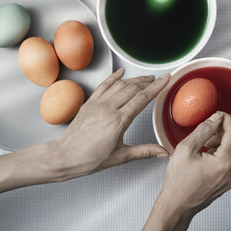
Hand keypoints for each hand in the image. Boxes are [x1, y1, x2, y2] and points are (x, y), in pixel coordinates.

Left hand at [51, 68, 170, 179]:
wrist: (64, 156)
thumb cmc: (89, 158)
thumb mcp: (121, 157)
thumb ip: (144, 151)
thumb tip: (163, 152)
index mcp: (118, 121)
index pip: (142, 98)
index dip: (156, 87)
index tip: (165, 80)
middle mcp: (108, 108)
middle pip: (133, 88)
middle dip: (148, 81)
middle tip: (159, 79)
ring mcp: (97, 104)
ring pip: (120, 85)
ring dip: (135, 79)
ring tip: (146, 78)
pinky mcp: (89, 103)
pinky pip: (104, 85)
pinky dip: (114, 77)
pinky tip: (121, 72)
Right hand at [143, 112, 230, 230]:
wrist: (178, 205)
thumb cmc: (179, 183)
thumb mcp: (186, 149)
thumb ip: (203, 130)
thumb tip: (214, 119)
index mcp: (226, 162)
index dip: (226, 119)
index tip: (218, 114)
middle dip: (225, 129)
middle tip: (212, 124)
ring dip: (224, 140)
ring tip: (207, 139)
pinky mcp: (230, 181)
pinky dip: (224, 151)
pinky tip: (209, 150)